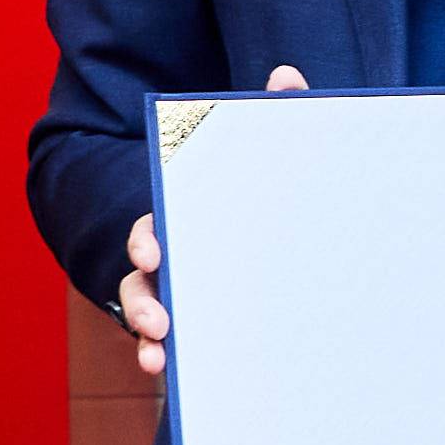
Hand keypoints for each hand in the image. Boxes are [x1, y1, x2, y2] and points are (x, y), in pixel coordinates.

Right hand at [115, 65, 312, 375]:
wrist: (302, 260)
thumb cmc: (275, 200)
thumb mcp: (279, 161)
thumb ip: (281, 118)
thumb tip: (285, 74)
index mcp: (189, 219)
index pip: (156, 226)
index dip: (149, 238)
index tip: (155, 251)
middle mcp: (176, 260)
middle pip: (143, 279)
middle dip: (143, 298)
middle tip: (159, 315)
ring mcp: (181, 297)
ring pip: (147, 317)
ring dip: (146, 334)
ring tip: (158, 353)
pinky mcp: (196, 329)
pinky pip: (168, 346)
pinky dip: (161, 358)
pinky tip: (166, 370)